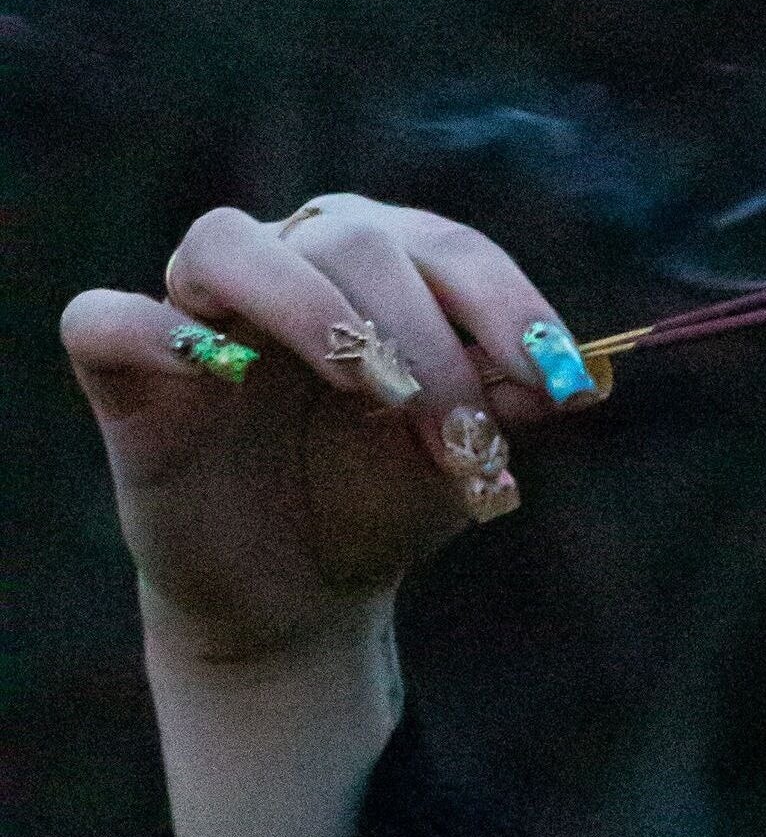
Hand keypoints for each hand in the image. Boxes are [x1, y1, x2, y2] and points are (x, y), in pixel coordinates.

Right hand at [60, 195, 585, 665]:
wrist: (302, 595)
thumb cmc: (382, 502)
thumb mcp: (462, 458)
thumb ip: (509, 404)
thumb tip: (588, 377)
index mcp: (382, 271)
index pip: (446, 247)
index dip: (508, 304)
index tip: (559, 380)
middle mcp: (290, 267)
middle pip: (352, 240)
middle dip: (424, 337)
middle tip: (456, 431)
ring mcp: (199, 312)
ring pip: (228, 242)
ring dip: (311, 307)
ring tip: (371, 388)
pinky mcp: (123, 374)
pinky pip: (106, 319)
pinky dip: (157, 335)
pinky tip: (218, 375)